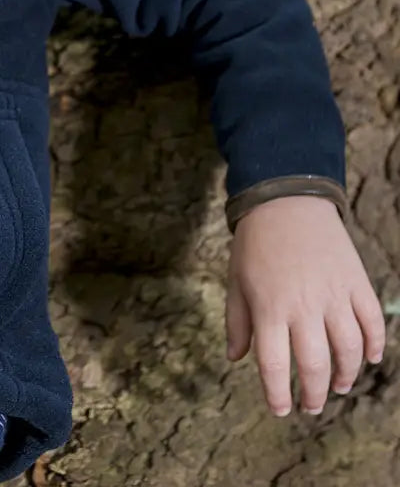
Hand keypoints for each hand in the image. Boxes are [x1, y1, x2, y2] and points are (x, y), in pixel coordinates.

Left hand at [226, 194, 385, 415]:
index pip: (275, 366)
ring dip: (346, 375)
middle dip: (314, 394)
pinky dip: (374, 346)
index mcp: (270, 308)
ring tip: (337, 385)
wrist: (285, 202)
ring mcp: (334, 296)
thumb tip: (236, 358)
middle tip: (311, 406)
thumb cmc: (255, 244)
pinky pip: (372, 324)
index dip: (277, 395)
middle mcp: (304, 307)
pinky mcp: (356, 284)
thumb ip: (238, 322)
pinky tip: (369, 359)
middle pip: (315, 365)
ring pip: (349, 350)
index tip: (280, 410)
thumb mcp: (236, 281)